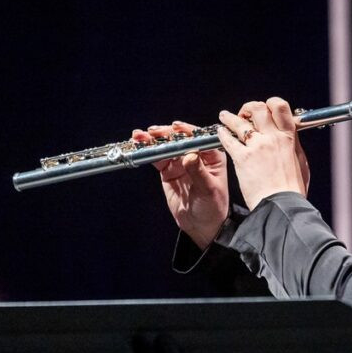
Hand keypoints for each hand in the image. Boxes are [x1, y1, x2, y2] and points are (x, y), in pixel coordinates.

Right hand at [131, 121, 227, 249]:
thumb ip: (198, 172)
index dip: (186, 131)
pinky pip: (157, 157)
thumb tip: (189, 155)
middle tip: (152, 132)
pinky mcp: (168, 170)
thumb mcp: (208, 190)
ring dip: (153, 140)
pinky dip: (148, 151)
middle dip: (165, 133)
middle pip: (179, 139)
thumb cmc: (213, 207)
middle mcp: (196, 154)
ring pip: (166, 146)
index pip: (199, 138)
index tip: (175, 127)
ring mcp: (181, 161)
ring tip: (139, 136)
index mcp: (212, 156)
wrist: (202, 225)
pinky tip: (139, 145)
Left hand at [215, 97, 309, 209]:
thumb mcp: (301, 163)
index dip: (271, 103)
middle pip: (258, 109)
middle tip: (244, 114)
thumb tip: (291, 137)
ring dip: (230, 117)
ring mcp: (256, 147)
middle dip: (249, 108)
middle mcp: (272, 137)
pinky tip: (220, 133)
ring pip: (239, 121)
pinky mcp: (242, 158)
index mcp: (288, 137)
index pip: (280, 106)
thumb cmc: (293, 189)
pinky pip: (228, 140)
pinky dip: (223, 134)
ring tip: (224, 117)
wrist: (281, 205)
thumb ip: (294, 146)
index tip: (265, 109)